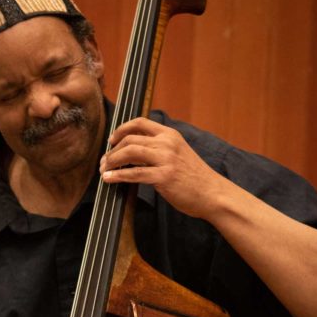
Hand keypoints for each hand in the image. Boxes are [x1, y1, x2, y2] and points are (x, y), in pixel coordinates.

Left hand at [100, 116, 225, 218]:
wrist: (212, 194)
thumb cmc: (195, 178)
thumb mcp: (179, 153)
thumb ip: (161, 148)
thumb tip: (135, 151)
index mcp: (170, 135)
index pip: (140, 123)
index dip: (121, 129)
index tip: (112, 140)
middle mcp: (167, 143)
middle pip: (130, 139)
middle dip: (112, 150)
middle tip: (104, 161)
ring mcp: (165, 159)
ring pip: (129, 153)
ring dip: (112, 161)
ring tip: (104, 170)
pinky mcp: (163, 176)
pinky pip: (134, 174)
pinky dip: (117, 176)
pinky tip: (109, 179)